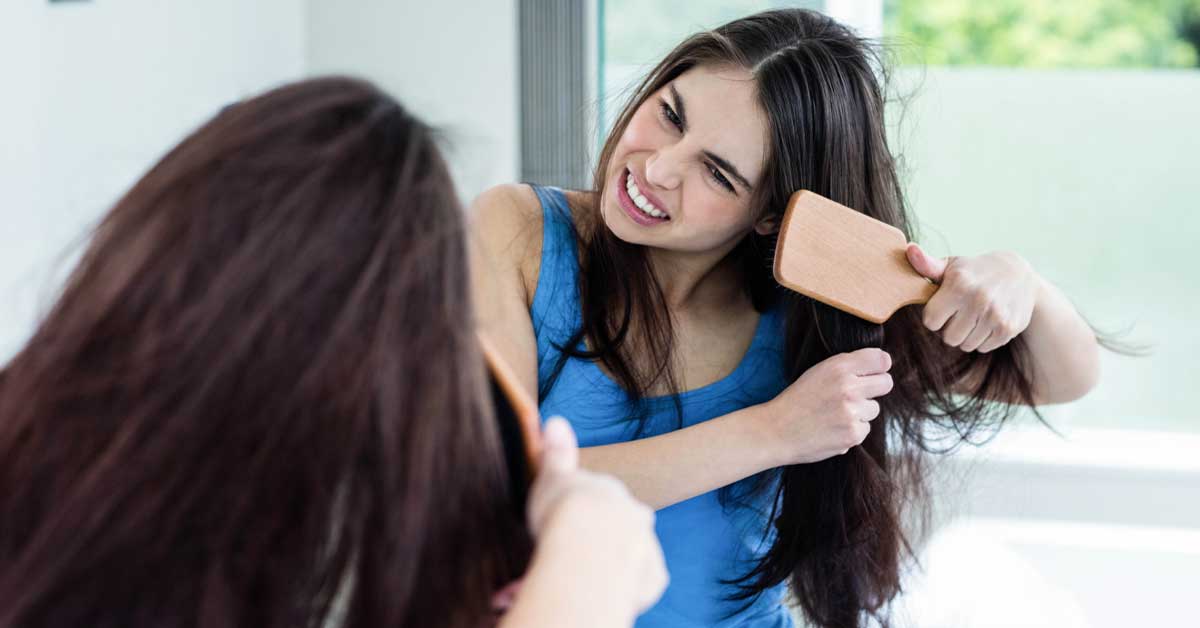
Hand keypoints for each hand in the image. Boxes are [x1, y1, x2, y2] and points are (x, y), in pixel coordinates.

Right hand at [522, 417, 667, 616]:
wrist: (586, 545)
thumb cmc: (564, 508)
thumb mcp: (551, 475)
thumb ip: (555, 452)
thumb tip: (554, 419)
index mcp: (612, 490)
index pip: (601, 500)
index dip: (581, 515)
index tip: (563, 527)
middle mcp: (636, 515)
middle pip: (621, 527)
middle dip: (601, 540)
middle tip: (573, 556)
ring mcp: (647, 546)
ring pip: (631, 556)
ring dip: (611, 566)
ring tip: (583, 580)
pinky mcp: (652, 578)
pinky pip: (638, 585)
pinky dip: (623, 590)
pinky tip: (600, 593)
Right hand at [761, 348, 892, 464]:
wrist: (777, 430)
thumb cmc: (797, 400)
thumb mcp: (818, 372)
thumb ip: (847, 367)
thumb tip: (883, 364)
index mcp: (838, 367)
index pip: (881, 360)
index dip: (879, 366)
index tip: (873, 372)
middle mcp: (848, 387)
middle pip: (886, 383)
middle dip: (876, 388)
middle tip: (858, 395)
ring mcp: (852, 412)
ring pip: (874, 408)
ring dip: (861, 412)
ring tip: (836, 415)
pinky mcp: (853, 434)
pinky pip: (866, 428)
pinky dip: (852, 430)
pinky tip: (833, 429)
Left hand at [906, 244, 1037, 353]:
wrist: (1019, 274)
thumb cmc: (974, 271)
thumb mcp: (951, 266)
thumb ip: (926, 264)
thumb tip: (910, 249)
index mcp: (959, 284)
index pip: (931, 321)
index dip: (934, 316)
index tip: (944, 306)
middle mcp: (978, 299)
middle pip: (948, 337)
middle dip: (950, 328)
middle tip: (960, 313)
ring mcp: (996, 315)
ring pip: (966, 345)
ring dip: (966, 335)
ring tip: (974, 316)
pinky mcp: (1009, 328)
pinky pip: (983, 348)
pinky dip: (983, 339)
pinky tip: (988, 321)